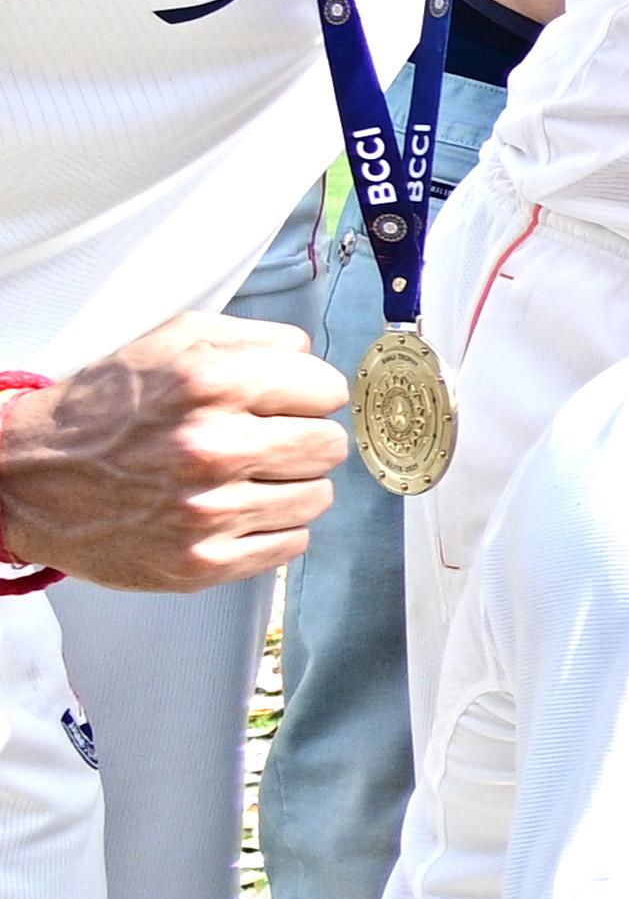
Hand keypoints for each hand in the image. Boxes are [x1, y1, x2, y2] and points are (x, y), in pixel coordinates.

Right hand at [0, 321, 347, 590]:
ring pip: (318, 497)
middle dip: (304, 439)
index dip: (309, 395)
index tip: (287, 403)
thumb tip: (311, 355)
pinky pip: (292, 543)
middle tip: (267, 441)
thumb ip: (256, 338)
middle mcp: (210, 447)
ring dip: (291, 485)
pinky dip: (274, 527)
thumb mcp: (172, 341)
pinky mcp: (201, 561)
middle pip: (329, 446)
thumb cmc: (103, 410)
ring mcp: (207, 510)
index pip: (328, 391)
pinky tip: (238, 510)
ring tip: (246, 477)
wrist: (28, 477)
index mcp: (209, 383)